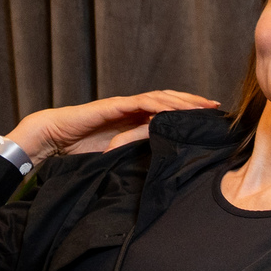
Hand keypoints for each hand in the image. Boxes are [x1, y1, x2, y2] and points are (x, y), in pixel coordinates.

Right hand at [6, 91, 216, 162]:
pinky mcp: (113, 106)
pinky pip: (140, 102)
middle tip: (216, 107)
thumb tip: (160, 173)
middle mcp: (133, 109)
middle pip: (169, 100)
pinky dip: (158, 104)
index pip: (168, 112)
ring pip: (159, 97)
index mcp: (136, 119)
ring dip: (181, 100)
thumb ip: (137, 156)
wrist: (54, 137)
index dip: (189, 113)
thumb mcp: (118, 155)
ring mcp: (124, 105)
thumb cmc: (81, 148)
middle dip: (193, 103)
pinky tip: (173, 108)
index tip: (211, 119)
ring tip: (201, 105)